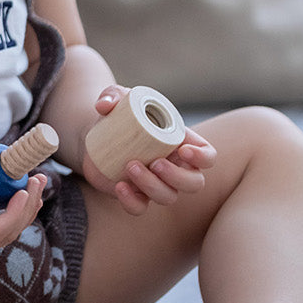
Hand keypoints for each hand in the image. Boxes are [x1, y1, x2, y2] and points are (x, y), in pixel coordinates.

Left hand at [81, 86, 214, 216]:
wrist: (94, 134)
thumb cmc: (117, 113)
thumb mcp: (116, 97)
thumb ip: (111, 94)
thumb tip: (104, 105)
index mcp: (180, 142)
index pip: (208, 156)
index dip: (202, 157)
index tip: (183, 150)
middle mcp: (174, 166)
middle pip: (194, 183)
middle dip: (178, 176)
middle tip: (156, 162)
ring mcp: (156, 183)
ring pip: (168, 196)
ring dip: (152, 185)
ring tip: (130, 166)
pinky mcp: (135, 195)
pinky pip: (140, 208)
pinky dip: (131, 201)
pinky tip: (119, 186)